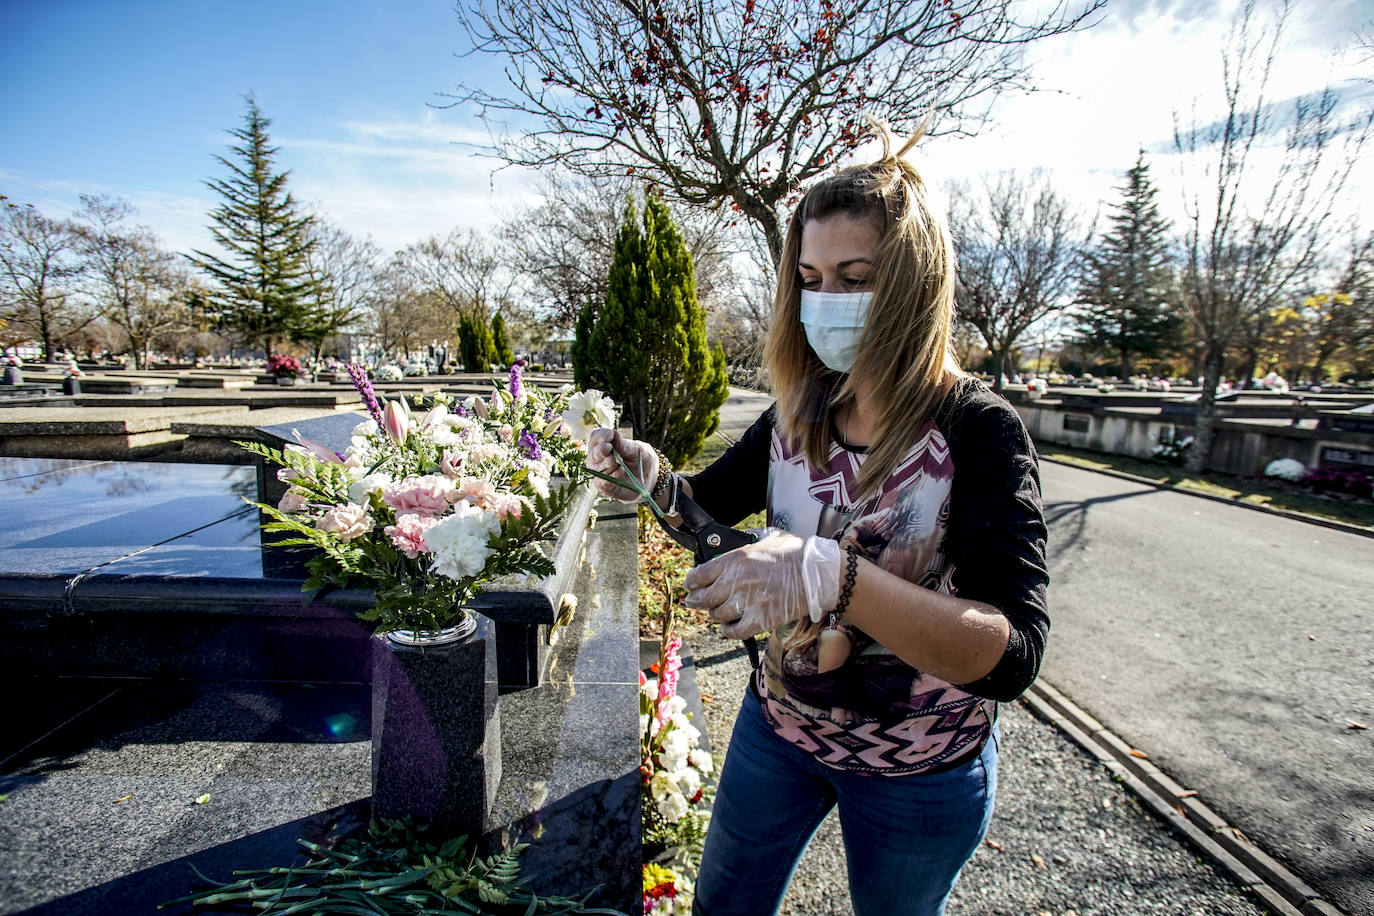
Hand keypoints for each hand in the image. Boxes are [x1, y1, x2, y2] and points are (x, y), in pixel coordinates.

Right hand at [586, 428, 657, 501]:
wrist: (648, 479)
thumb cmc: (640, 460)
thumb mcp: (637, 450)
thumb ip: (625, 445)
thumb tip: (614, 433)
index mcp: (604, 444)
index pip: (596, 437)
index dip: (601, 435)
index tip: (610, 435)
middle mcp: (598, 458)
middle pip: (593, 452)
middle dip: (600, 450)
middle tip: (609, 448)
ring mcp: (600, 473)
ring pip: (596, 467)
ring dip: (607, 464)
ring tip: (618, 462)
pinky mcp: (604, 487)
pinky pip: (603, 482)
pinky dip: (612, 476)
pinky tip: (621, 471)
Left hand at [683, 529, 842, 639]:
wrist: (819, 574)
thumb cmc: (797, 554)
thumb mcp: (769, 537)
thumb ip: (750, 539)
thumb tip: (738, 539)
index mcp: (737, 559)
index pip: (700, 574)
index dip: (691, 581)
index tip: (690, 584)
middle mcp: (737, 580)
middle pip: (704, 597)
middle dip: (696, 601)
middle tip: (694, 602)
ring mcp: (748, 601)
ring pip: (717, 615)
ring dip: (715, 615)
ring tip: (716, 613)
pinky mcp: (760, 619)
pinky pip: (734, 631)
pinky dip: (727, 631)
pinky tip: (727, 628)